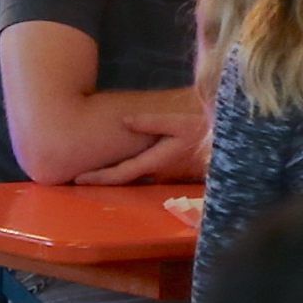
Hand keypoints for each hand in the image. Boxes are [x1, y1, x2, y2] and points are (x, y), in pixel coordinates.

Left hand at [78, 110, 207, 184]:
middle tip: (73, 178)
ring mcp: (163, 177)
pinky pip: (142, 176)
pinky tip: (116, 168)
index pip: (121, 174)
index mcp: (156, 163)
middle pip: (123, 181)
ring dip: (112, 177)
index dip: (99, 178)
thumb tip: (124, 121)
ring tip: (89, 173)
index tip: (77, 179)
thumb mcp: (180, 123)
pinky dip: (126, 173)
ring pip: (132, 180)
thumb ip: (151, 123)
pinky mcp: (169, 173)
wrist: (228, 148)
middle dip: (100, 180)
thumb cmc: (206, 132)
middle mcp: (156, 175)